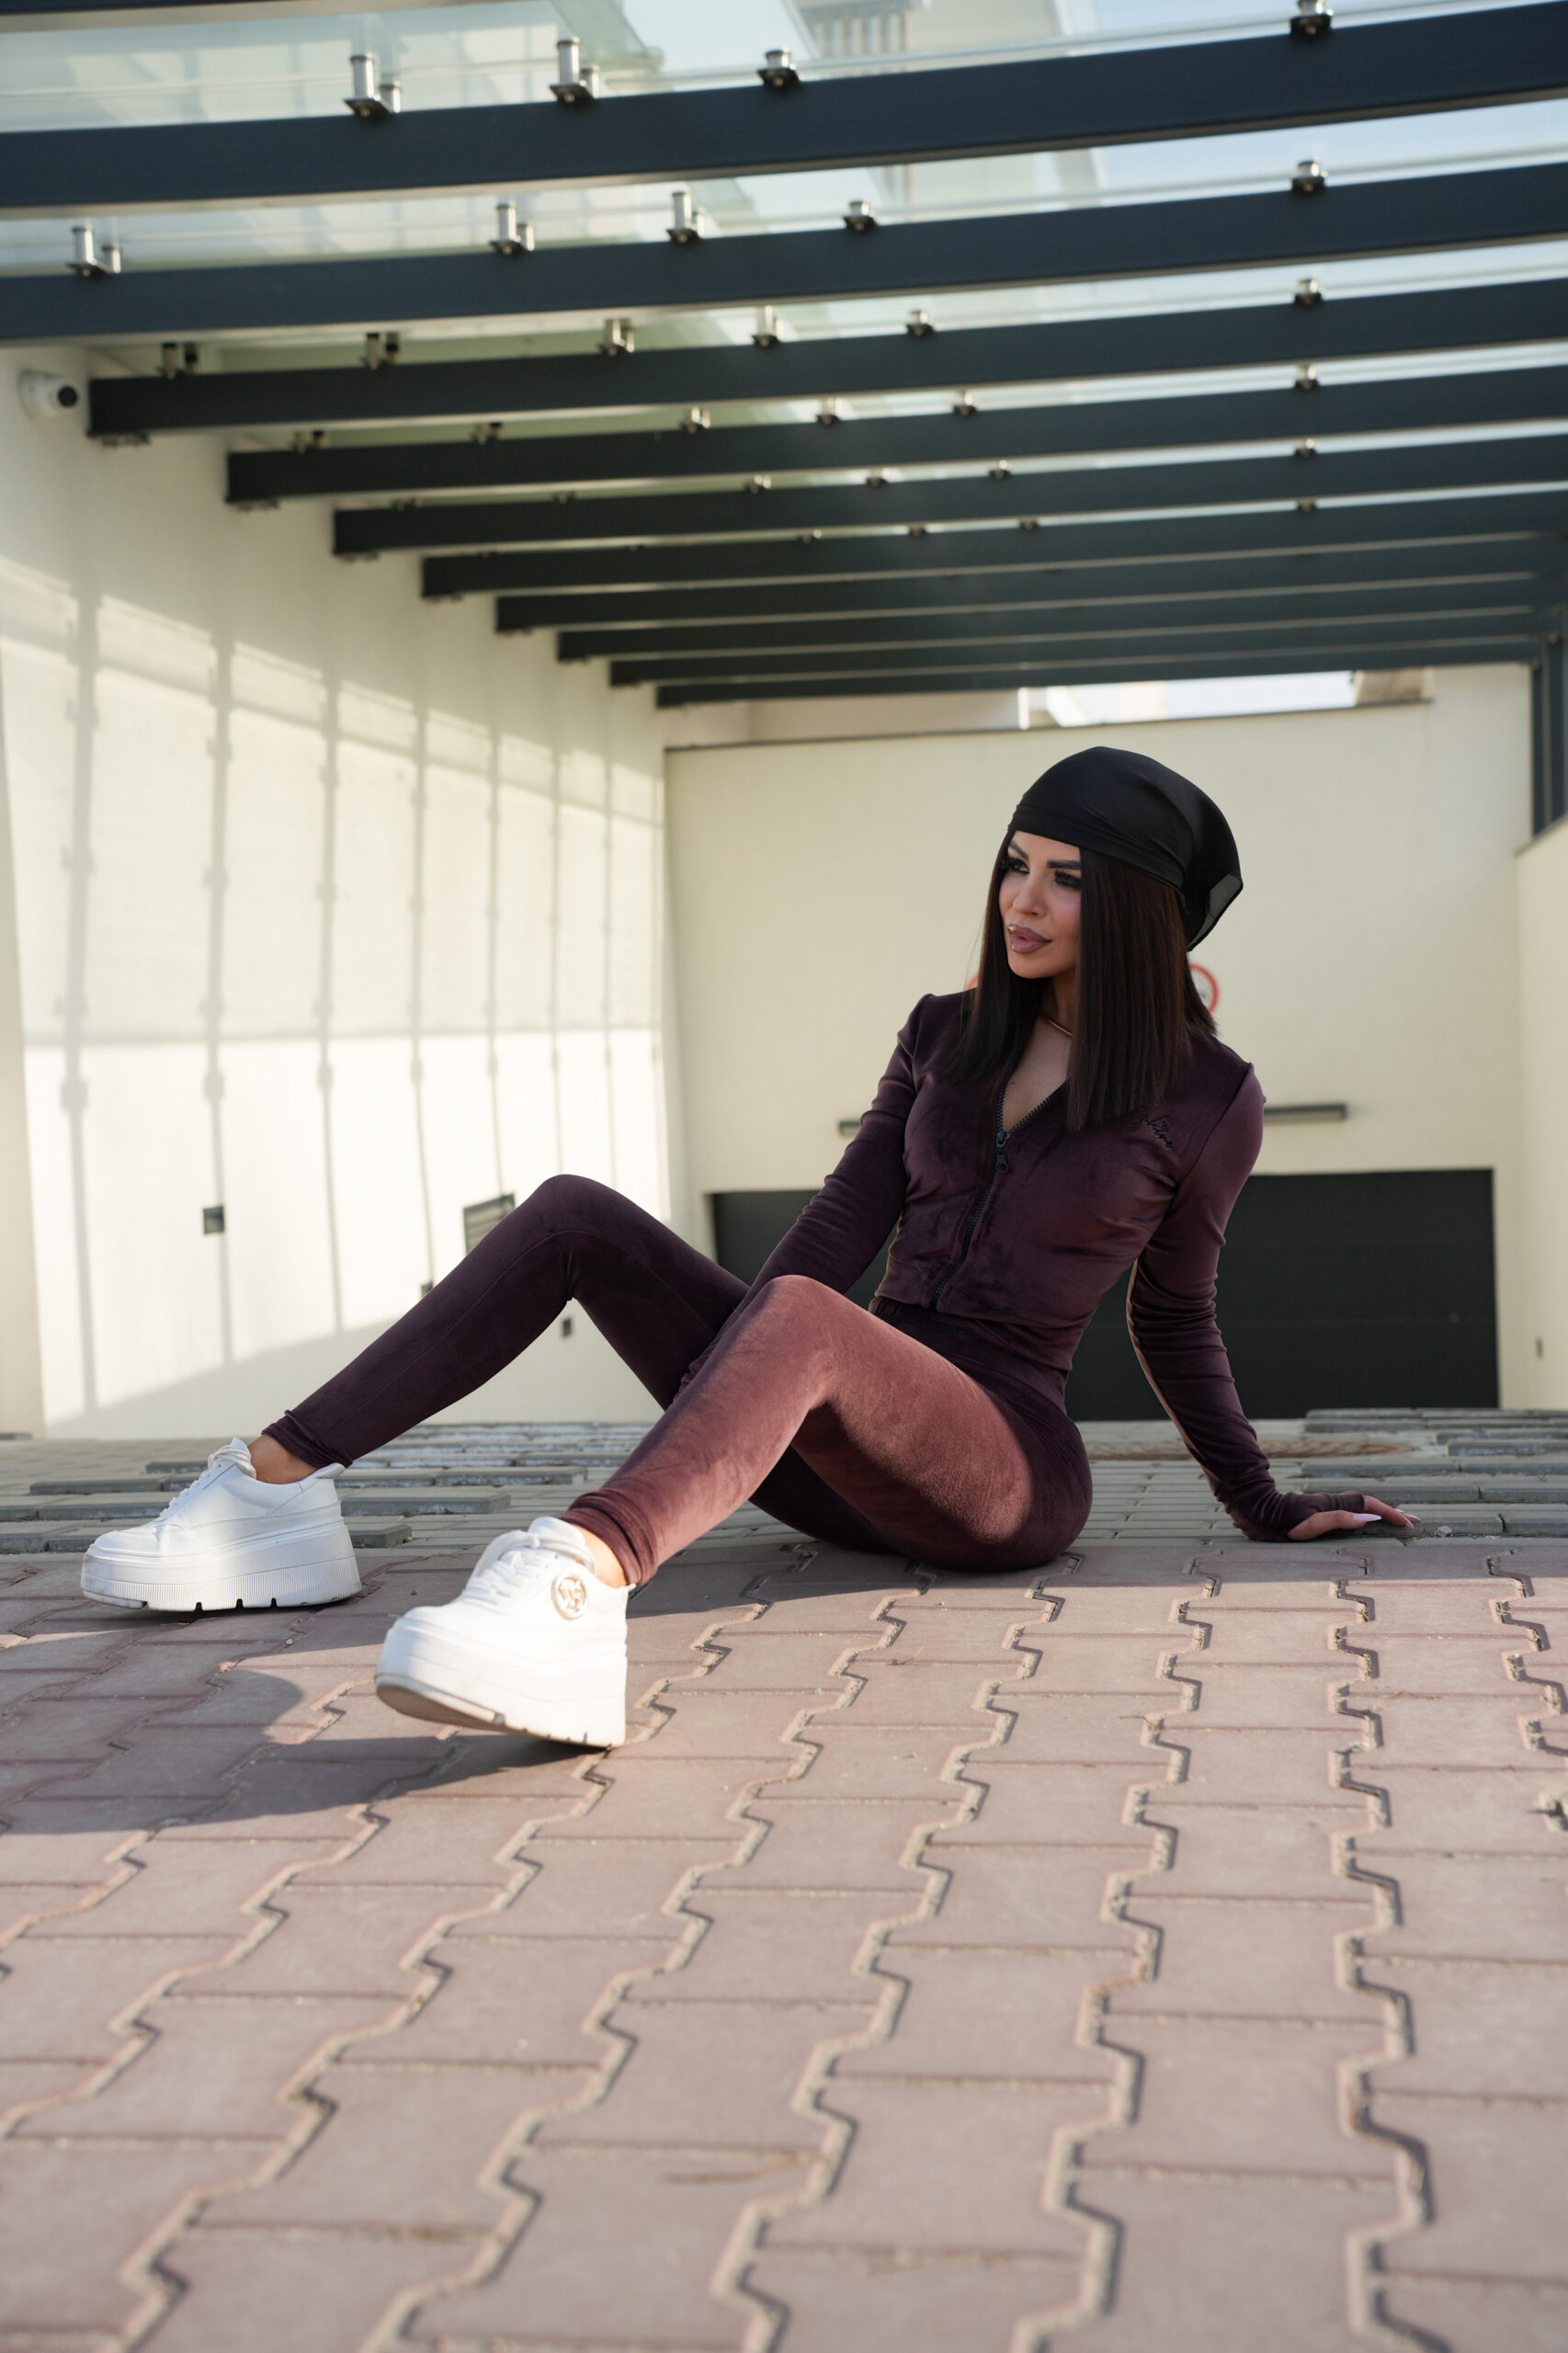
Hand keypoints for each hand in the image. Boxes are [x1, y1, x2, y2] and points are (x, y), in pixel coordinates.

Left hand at [1287, 1494, 1416, 1541]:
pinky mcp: (1324, 1514)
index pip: (1370, 1506)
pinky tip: (1369, 1523)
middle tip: (1413, 1520)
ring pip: (1363, 1508)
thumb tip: (1367, 1519)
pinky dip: (1367, 1517)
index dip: (1390, 1513)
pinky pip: (1353, 1513)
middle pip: (1370, 1505)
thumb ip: (1339, 1520)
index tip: (1408, 1523)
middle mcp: (1336, 1504)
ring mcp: (1330, 1508)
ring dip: (1382, 1514)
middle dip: (1392, 1512)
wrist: (1264, 1514)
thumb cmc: (1287, 1522)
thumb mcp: (1313, 1524)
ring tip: (1399, 1521)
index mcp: (1337, 1505)